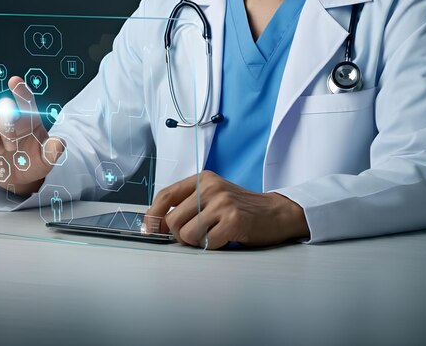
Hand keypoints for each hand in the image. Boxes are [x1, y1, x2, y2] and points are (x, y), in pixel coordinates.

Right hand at [0, 76, 64, 196]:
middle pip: (2, 104)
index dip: (20, 90)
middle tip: (11, 147)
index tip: (14, 81)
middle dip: (5, 124)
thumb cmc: (32, 162)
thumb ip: (53, 152)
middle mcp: (8, 116)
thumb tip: (59, 143)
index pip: (25, 98)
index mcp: (29, 117)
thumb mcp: (46, 160)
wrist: (17, 177)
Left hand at [144, 170, 308, 248]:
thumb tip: (158, 224)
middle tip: (196, 235)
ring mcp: (222, 202)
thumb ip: (188, 204)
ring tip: (213, 235)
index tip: (148, 228)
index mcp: (202, 179)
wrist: (277, 212)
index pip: (166, 194)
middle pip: (172, 220)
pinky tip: (226, 238)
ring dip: (197, 242)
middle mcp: (210, 187)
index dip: (152, 214)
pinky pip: (207, 243)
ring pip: (186, 234)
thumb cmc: (241, 207)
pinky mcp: (233, 220)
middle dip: (179, 235)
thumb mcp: (213, 196)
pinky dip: (214, 246)